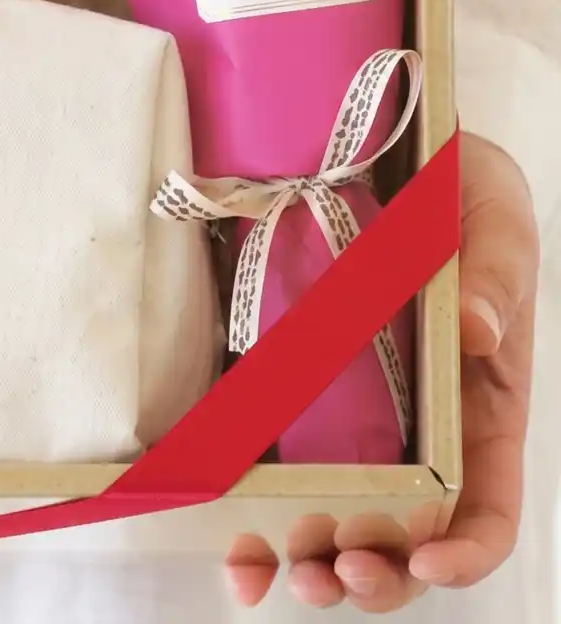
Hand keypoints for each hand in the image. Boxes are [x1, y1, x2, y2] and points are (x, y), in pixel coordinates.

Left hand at [225, 132, 538, 612]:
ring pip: (340, 514)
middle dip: (368, 572)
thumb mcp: (492, 216)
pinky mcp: (295, 383)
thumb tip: (476, 335)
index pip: (486, 505)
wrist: (387, 147)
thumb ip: (493, 272)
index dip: (462, 550)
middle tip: (324, 575)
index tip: (420, 561)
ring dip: (307, 560)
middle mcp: (420, 426)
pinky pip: (280, 460)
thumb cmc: (459, 188)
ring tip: (265, 573)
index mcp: (482, 405)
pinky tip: (228, 538)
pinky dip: (255, 511)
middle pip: (405, 533)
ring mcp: (356, 411)